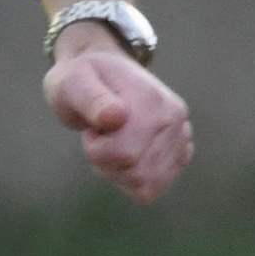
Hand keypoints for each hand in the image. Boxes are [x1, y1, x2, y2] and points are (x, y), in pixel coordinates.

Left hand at [46, 29, 191, 203]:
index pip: (125, 155)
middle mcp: (174, 118)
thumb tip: (116, 116)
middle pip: (137, 174)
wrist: (102, 70)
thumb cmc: (81, 79)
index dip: (97, 150)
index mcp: (151, 101)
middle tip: (101, 136)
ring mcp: (181, 134)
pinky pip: (157, 185)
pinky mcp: (180, 149)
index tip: (93, 128)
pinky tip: (126, 155)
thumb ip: (92, 99)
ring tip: (113, 143)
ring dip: (120, 173)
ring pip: (148, 185)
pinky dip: (135, 179)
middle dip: (107, 163)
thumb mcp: (73, 83)